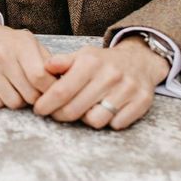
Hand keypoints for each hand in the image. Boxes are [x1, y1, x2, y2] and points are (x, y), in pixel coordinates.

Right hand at [0, 11, 56, 108]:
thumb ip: (49, 62)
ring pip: (12, 103)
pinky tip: (2, 87)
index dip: (50, 90)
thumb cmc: (10, 44)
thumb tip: (67, 83)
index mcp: (20, 44)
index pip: (40, 77)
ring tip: (17, 87)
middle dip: (35, 97)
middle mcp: (0, 53)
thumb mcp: (30, 44)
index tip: (52, 92)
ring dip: (19, 100)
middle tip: (33, 90)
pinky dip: (2, 100)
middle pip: (28, 94)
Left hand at [33, 36, 169, 129]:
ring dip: (85, 119)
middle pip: (75, 110)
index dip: (46, 104)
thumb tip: (44, 67)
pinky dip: (108, 121)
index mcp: (91, 62)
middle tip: (56, 113)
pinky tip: (104, 111)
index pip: (61, 91)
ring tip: (83, 110)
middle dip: (60, 115)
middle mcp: (110, 75)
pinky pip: (116, 125)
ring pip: (95, 121)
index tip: (39, 109)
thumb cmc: (104, 61)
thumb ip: (62, 61)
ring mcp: (127, 89)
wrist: (140, 60)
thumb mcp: (83, 55)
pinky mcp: (142, 102)